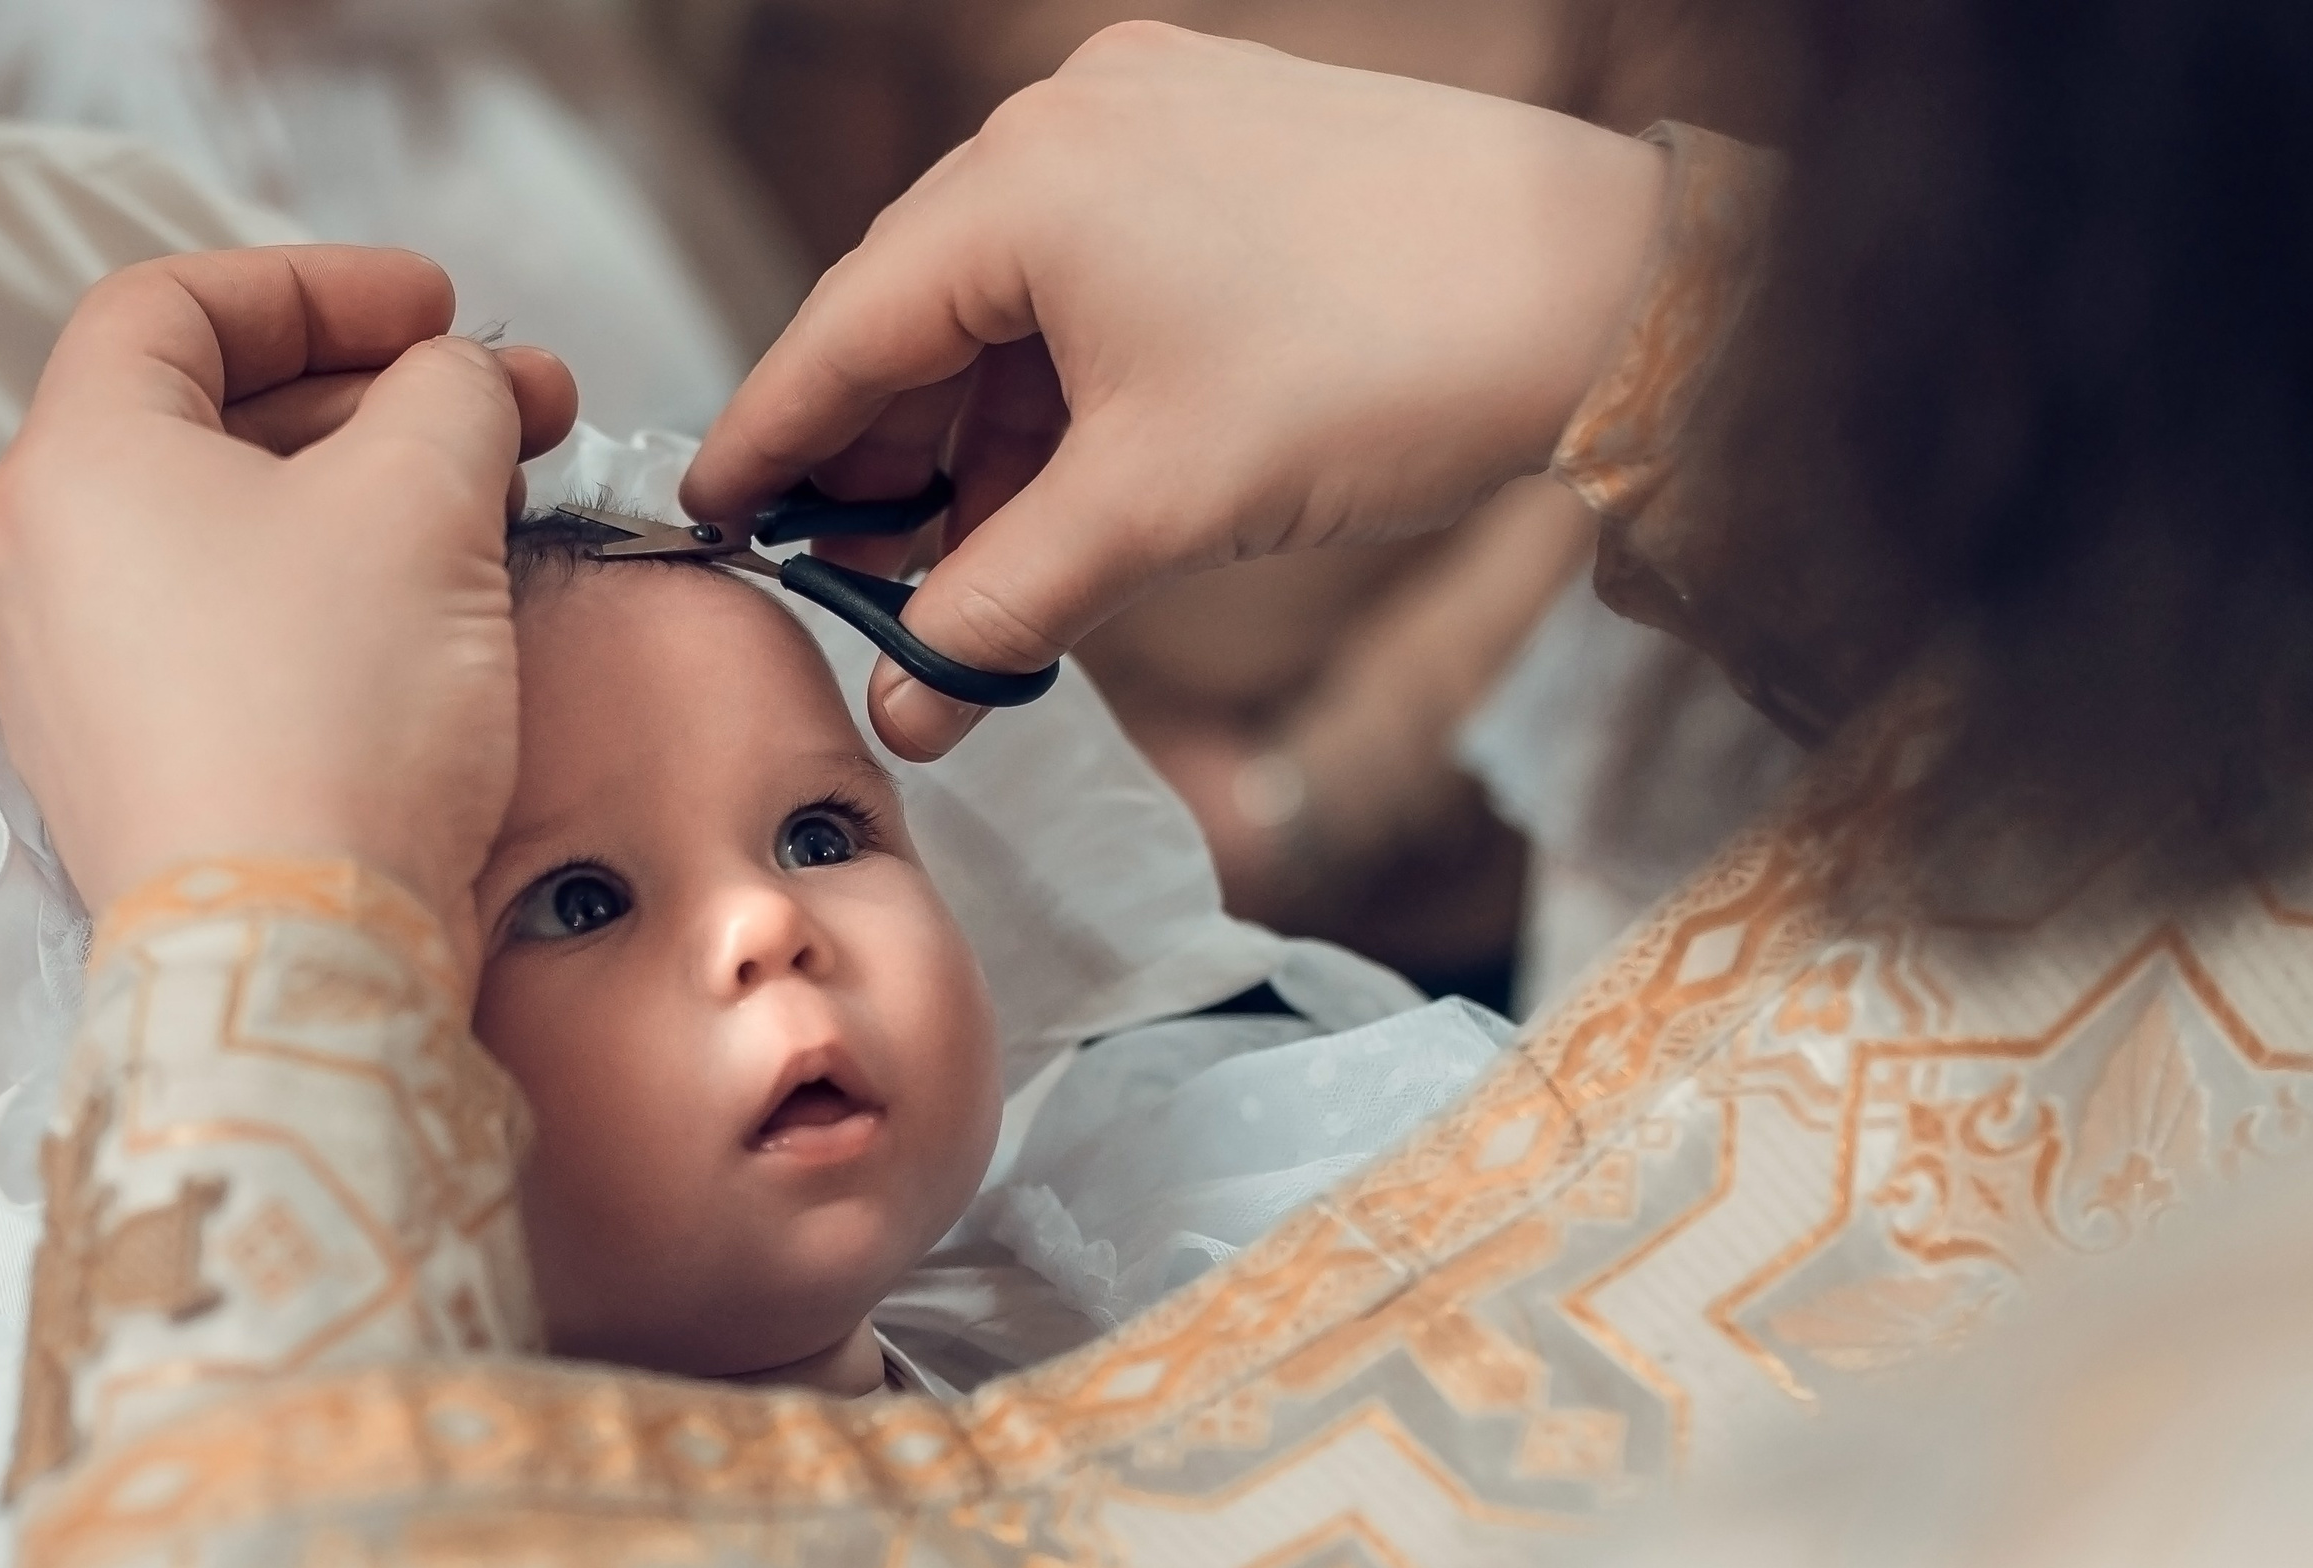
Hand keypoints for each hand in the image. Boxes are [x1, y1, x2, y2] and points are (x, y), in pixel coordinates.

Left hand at [0, 246, 576, 965]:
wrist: (302, 943)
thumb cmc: (334, 715)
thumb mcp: (425, 495)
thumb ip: (454, 393)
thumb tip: (471, 380)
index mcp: (84, 465)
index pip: (177, 307)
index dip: (321, 286)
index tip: (437, 306)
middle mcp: (57, 565)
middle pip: (216, 420)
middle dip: (380, 396)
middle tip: (507, 405)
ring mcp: (92, 677)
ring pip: (237, 531)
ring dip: (373, 493)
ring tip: (496, 503)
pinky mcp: (152, 764)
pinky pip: (242, 634)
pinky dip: (340, 592)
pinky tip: (438, 612)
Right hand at [682, 21, 1664, 759]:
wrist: (1602, 287)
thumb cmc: (1385, 367)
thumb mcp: (1160, 508)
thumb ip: (1003, 607)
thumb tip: (906, 706)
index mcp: (1024, 182)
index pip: (844, 332)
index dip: (772, 446)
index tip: (710, 524)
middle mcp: (1070, 119)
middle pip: (920, 311)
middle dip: (888, 460)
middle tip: (859, 582)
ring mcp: (1151, 117)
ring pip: (1011, 298)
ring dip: (984, 434)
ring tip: (973, 562)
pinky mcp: (1222, 143)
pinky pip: (1092, 272)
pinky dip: (1064, 381)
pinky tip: (1066, 483)